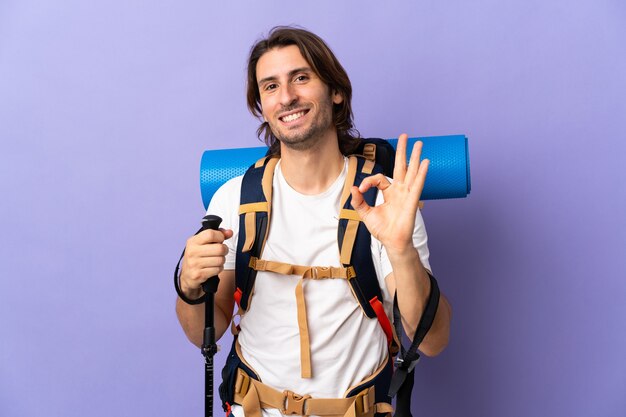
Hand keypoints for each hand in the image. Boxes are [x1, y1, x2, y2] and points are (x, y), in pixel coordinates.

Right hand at [180, 228, 232, 296]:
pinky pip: (217, 270)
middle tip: (221, 251)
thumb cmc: (197, 256)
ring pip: (220, 260)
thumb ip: (217, 235)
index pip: (210, 234)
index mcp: (193, 241)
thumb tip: (229, 232)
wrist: (187, 275)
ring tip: (216, 260)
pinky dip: (219, 268)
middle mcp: (192, 252)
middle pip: (219, 248)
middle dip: (225, 250)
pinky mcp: (198, 275)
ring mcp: (194, 264)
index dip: (220, 236)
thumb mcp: (203, 243)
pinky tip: (213, 267)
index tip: (220, 239)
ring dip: (222, 260)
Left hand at [350, 133, 428, 255]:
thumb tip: (354, 188)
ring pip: (412, 172)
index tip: (360, 189)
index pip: (379, 178)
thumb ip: (359, 201)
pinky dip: (421, 173)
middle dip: (403, 151)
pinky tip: (425, 162)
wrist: (392, 242)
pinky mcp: (412, 201)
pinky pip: (417, 185)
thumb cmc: (382, 230)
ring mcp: (407, 194)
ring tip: (419, 143)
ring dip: (415, 157)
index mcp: (389, 193)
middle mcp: (400, 191)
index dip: (368, 181)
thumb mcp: (365, 213)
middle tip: (405, 136)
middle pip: (402, 167)